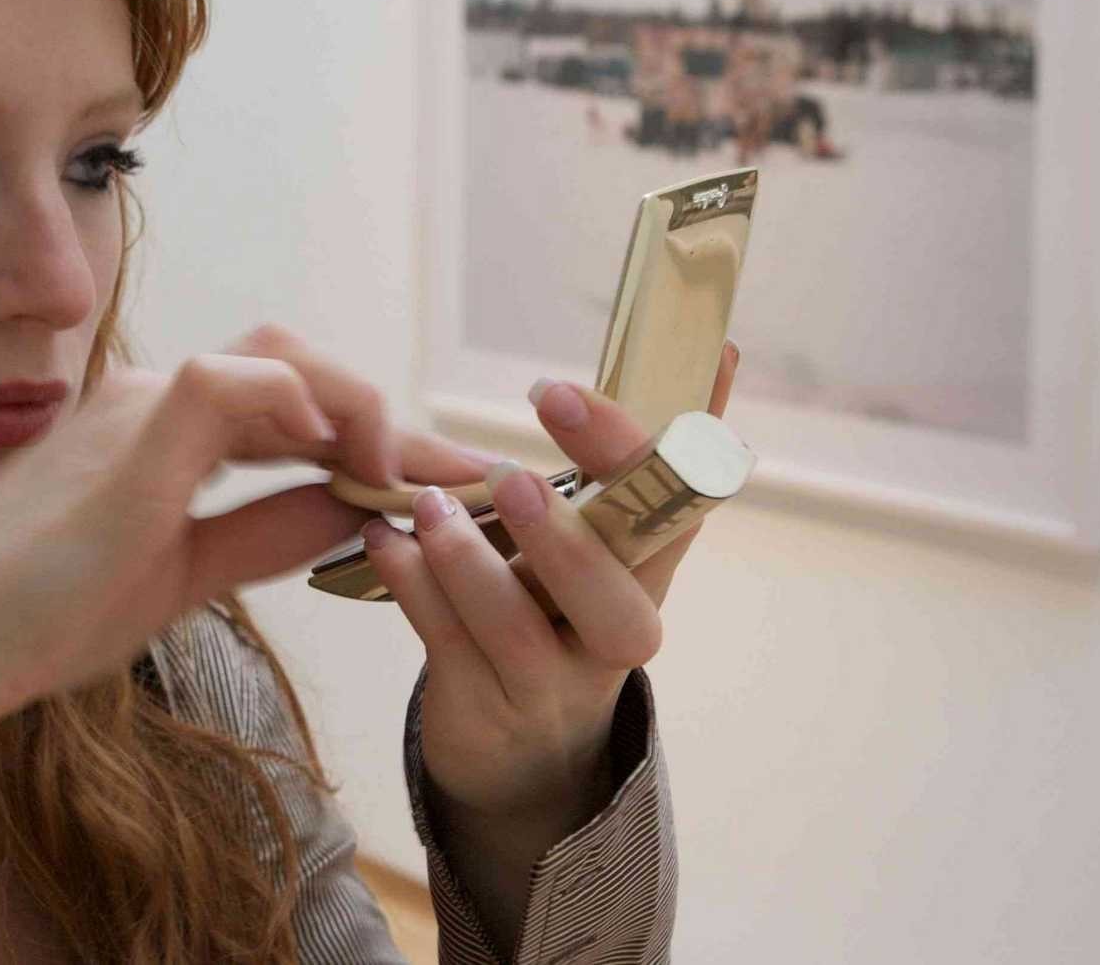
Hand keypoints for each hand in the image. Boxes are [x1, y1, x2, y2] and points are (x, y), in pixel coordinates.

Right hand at [0, 324, 458, 729]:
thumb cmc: (40, 618)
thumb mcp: (182, 576)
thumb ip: (266, 532)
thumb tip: (357, 510)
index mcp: (153, 429)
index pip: (285, 408)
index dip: (371, 438)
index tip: (441, 480)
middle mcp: (146, 398)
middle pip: (294, 367)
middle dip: (385, 415)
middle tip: (457, 475)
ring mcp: (136, 406)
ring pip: (277, 359)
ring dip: (360, 407)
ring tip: (410, 474)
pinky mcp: (131, 431)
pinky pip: (234, 382)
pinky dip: (301, 405)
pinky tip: (341, 457)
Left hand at [363, 342, 739, 832]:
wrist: (524, 754)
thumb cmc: (559, 609)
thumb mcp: (601, 535)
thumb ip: (632, 454)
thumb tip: (714, 345)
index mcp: (650, 572)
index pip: (679, 509)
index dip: (657, 451)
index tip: (591, 390)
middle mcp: (616, 633)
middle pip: (618, 599)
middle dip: (565, 537)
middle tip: (512, 476)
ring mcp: (553, 683)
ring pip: (522, 635)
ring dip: (470, 566)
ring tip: (425, 510)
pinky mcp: (486, 708)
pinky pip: (450, 650)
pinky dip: (414, 590)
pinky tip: (385, 541)